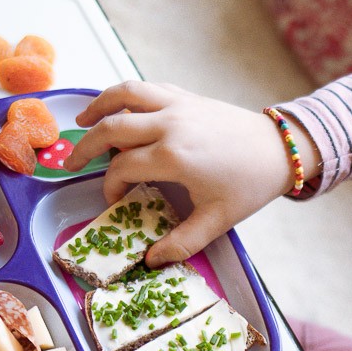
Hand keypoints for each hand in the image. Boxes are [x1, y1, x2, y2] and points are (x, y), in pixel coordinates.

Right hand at [64, 80, 318, 266]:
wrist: (280, 150)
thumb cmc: (249, 185)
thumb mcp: (217, 220)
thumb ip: (182, 243)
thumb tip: (151, 261)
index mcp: (173, 156)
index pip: (122, 168)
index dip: (110, 186)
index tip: (114, 200)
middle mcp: (169, 124)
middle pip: (111, 128)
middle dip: (87, 146)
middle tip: (71, 163)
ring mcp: (177, 105)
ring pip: (124, 94)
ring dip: (98, 106)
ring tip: (82, 121)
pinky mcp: (186, 96)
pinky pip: (146, 88)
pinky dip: (125, 95)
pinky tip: (119, 110)